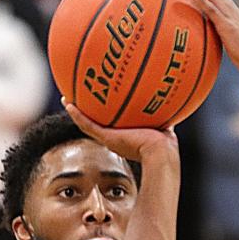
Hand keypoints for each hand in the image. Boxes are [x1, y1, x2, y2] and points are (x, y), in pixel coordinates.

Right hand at [63, 100, 177, 162]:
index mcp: (130, 135)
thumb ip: (164, 106)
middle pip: (101, 123)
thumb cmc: (166, 140)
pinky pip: (87, 125)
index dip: (109, 114)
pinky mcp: (107, 138)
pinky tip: (67, 103)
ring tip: (67, 100)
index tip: (104, 104)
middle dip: (92, 111)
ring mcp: (111, 139)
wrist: (158, 152)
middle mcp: (118, 138)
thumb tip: (171, 88)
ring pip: (90, 124)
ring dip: (78, 113)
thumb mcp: (164, 118)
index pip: (117, 123)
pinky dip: (77, 115)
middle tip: (82, 99)